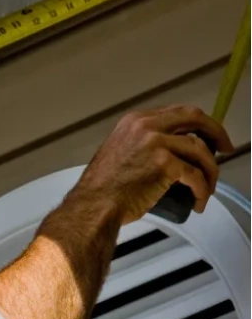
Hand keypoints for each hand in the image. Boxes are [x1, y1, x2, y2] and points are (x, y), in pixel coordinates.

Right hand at [74, 105, 232, 223]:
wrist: (93, 206)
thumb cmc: (102, 189)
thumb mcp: (117, 153)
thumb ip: (138, 145)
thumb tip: (164, 154)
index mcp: (135, 121)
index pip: (177, 112)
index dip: (197, 124)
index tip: (207, 136)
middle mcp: (146, 126)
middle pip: (195, 118)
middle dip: (216, 132)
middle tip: (225, 148)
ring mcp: (156, 143)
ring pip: (200, 150)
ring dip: (211, 170)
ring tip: (208, 187)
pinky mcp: (165, 164)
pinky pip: (195, 175)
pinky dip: (203, 189)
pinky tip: (200, 201)